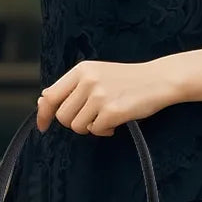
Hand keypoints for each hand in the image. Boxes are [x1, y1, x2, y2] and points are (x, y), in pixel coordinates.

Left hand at [36, 59, 181, 135]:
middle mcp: (87, 81)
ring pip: (77, 126)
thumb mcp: (96, 74)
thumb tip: (43, 100)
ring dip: (90, 127)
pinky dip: (104, 130)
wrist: (158, 79)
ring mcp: (99, 96)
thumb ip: (71, 87)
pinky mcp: (112, 111)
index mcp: (81, 70)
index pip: (50, 96)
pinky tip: (116, 121)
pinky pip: (95, 131)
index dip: (44, 114)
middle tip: (92, 116)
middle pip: (63, 116)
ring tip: (105, 116)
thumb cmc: (127, 79)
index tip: (43, 126)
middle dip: (75, 122)